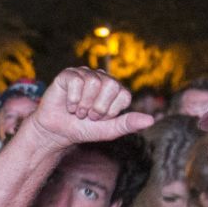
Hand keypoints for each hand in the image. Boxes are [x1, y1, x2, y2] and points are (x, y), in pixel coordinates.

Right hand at [27, 67, 152, 149]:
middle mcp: (102, 78)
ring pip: (94, 83)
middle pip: (111, 85)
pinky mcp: (68, 74)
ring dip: (83, 105)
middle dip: (98, 108)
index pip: (123, 94)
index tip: (100, 118)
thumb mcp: (108, 131)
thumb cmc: (82, 129)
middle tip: (88, 115)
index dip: (111, 111)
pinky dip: (72, 100)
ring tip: (77, 111)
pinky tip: (68, 105)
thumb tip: (151, 120)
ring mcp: (85, 74)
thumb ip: (128, 124)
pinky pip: (77, 82)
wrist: (56, 132)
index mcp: (115, 89)